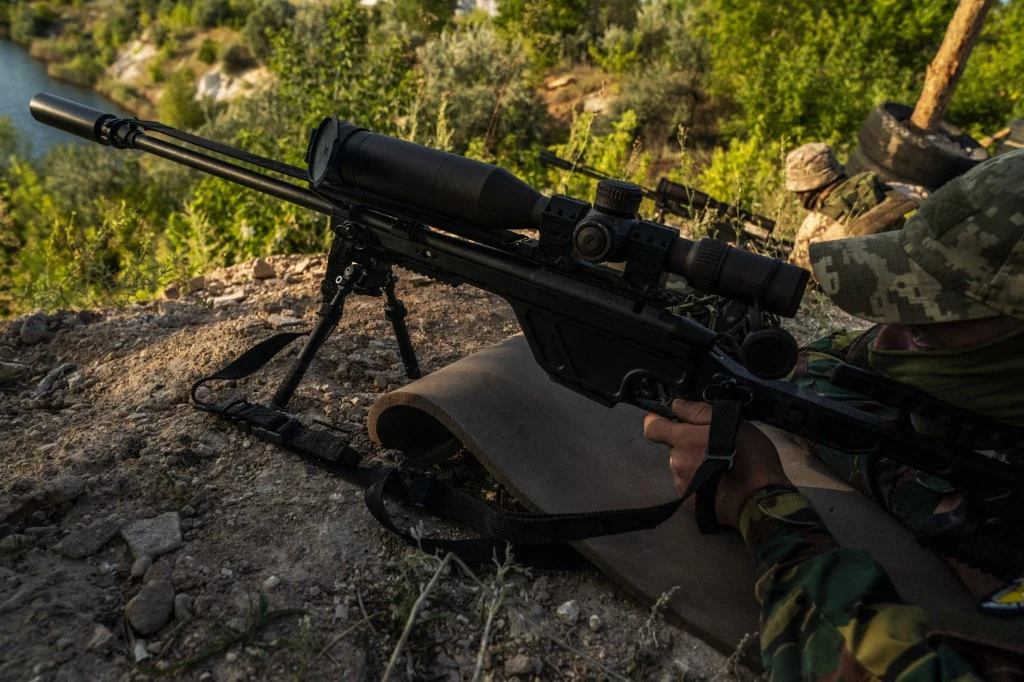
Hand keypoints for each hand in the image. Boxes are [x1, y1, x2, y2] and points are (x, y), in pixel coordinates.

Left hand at [643, 399, 791, 527]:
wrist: (760, 501)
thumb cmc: (750, 458)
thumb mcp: (732, 424)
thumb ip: (699, 412)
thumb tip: (677, 405)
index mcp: (683, 441)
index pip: (652, 427)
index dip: (658, 420)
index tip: (672, 420)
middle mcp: (676, 462)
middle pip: (673, 446)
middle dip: (688, 442)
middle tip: (714, 444)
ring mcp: (681, 483)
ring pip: (682, 464)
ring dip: (694, 461)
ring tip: (720, 465)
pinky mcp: (688, 501)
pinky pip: (689, 483)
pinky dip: (699, 479)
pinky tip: (718, 481)